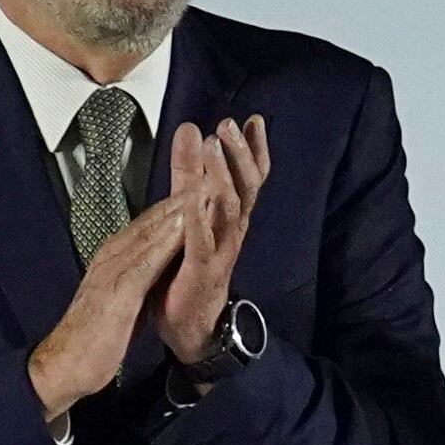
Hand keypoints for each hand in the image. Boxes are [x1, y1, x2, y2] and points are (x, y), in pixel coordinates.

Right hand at [28, 137, 192, 428]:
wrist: (66, 363)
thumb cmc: (94, 335)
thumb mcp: (122, 297)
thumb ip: (138, 276)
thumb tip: (155, 265)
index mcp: (115, 257)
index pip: (152, 222)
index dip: (180, 200)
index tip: (204, 178)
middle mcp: (114, 255)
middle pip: (154, 217)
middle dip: (184, 190)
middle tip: (209, 162)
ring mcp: (114, 269)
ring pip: (152, 229)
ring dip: (180, 204)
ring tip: (206, 180)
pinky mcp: (118, 290)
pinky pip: (147, 259)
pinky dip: (168, 238)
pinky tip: (186, 223)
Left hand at [150, 117, 270, 365]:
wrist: (191, 327)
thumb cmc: (190, 268)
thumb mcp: (191, 212)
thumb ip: (190, 173)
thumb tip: (193, 129)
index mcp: (232, 218)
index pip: (252, 178)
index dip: (254, 148)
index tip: (253, 118)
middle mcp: (233, 231)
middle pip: (247, 188)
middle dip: (240, 154)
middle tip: (229, 125)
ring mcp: (220, 251)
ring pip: (230, 208)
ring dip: (222, 176)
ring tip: (213, 147)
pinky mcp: (201, 270)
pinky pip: (202, 240)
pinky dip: (198, 217)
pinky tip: (192, 198)